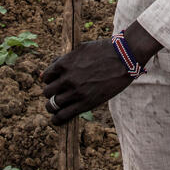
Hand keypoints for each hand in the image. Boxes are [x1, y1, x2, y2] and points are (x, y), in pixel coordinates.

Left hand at [40, 22, 161, 124]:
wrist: (124, 58)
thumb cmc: (103, 51)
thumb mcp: (80, 49)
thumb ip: (63, 59)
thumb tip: (47, 71)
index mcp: (64, 63)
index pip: (45, 77)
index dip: (49, 80)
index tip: (54, 83)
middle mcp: (67, 78)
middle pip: (47, 91)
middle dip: (50, 93)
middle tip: (56, 94)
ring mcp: (76, 92)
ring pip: (53, 104)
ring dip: (52, 106)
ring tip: (55, 107)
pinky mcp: (86, 103)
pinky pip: (64, 115)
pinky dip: (57, 119)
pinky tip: (57, 119)